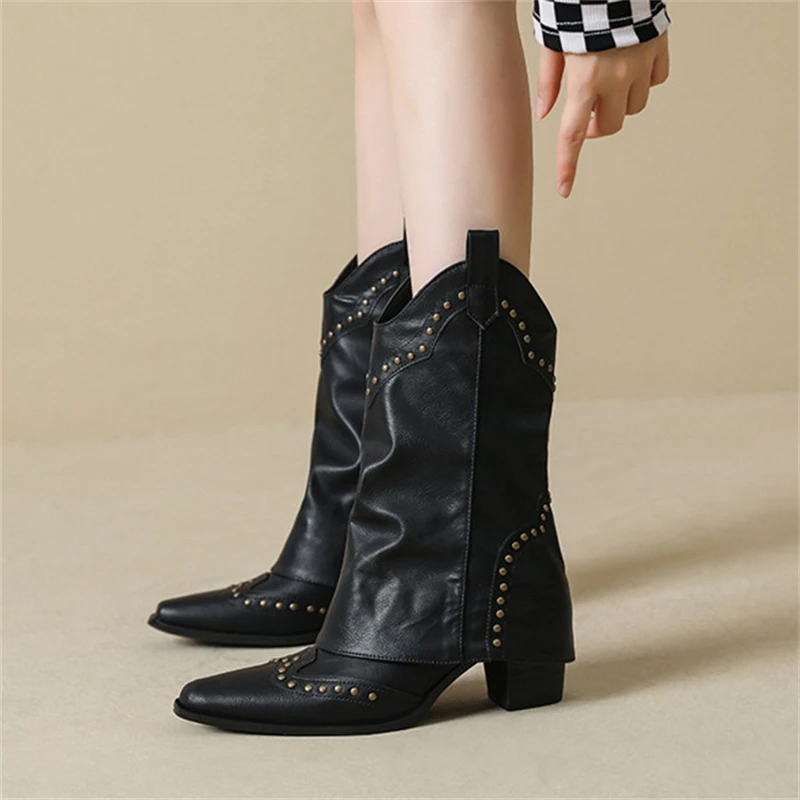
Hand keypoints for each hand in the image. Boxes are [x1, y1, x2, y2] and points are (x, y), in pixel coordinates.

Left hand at [536, 33, 669, 197]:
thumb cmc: (575, 8)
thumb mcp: (552, 42)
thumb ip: (549, 81)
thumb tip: (544, 114)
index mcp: (584, 81)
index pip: (572, 136)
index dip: (568, 166)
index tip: (564, 190)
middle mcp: (615, 79)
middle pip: (608, 127)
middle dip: (595, 126)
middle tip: (585, 114)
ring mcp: (640, 66)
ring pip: (634, 108)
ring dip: (619, 104)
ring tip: (608, 82)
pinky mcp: (659, 51)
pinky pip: (656, 81)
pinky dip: (644, 81)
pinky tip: (632, 65)